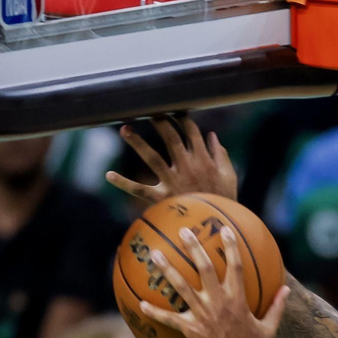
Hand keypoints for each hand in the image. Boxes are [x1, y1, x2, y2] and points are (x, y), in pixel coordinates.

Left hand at [108, 116, 238, 204]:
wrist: (218, 228)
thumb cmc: (224, 201)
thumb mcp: (229, 176)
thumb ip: (222, 154)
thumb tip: (212, 136)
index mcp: (204, 161)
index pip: (191, 133)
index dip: (182, 119)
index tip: (173, 110)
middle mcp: (187, 167)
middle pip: (171, 139)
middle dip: (160, 123)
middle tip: (148, 109)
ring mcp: (173, 181)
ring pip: (153, 158)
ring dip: (138, 143)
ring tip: (124, 129)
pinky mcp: (163, 198)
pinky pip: (140, 190)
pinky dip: (124, 183)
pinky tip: (108, 175)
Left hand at [137, 226, 289, 337]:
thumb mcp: (269, 329)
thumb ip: (277, 307)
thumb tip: (286, 289)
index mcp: (239, 300)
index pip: (236, 267)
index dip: (231, 247)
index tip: (225, 230)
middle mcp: (220, 303)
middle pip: (205, 268)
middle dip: (194, 247)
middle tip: (184, 231)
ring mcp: (204, 316)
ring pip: (181, 286)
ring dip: (167, 269)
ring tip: (154, 254)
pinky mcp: (191, 331)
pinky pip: (169, 318)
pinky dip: (155, 311)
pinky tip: (141, 304)